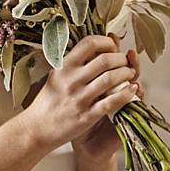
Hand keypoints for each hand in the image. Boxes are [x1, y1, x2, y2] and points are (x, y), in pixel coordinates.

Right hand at [24, 33, 139, 152]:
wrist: (37, 129)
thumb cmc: (48, 101)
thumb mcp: (56, 76)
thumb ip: (75, 63)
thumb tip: (98, 45)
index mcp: (64, 67)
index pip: (89, 44)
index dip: (107, 42)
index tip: (113, 46)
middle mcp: (71, 80)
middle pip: (105, 60)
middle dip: (121, 59)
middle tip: (125, 62)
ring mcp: (79, 98)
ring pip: (111, 79)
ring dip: (126, 74)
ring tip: (130, 74)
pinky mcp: (87, 115)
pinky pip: (111, 102)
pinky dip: (126, 94)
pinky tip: (132, 89)